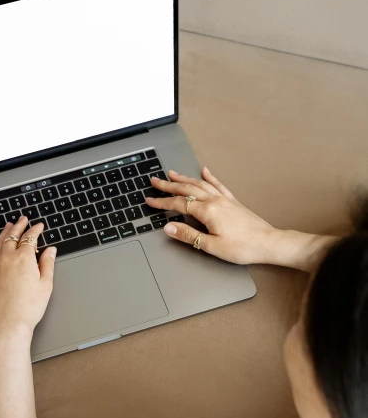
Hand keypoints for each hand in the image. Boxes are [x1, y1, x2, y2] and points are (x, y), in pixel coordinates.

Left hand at [0, 217, 56, 348]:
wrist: (8, 325)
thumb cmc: (28, 309)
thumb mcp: (46, 286)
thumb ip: (48, 264)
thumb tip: (50, 251)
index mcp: (24, 259)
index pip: (30, 238)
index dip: (35, 230)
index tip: (39, 226)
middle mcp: (7, 259)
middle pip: (12, 236)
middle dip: (19, 226)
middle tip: (23, 219)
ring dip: (4, 232)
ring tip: (8, 226)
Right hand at [145, 166, 275, 264]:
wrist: (268, 243)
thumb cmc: (243, 247)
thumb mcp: (211, 246)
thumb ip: (188, 235)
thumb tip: (169, 227)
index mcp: (208, 211)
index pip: (178, 204)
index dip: (162, 202)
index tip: (149, 200)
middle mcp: (215, 201)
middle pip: (187, 189)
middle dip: (168, 185)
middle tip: (155, 181)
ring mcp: (224, 199)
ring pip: (200, 184)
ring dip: (184, 178)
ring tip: (172, 174)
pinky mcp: (233, 201)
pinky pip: (218, 184)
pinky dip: (209, 177)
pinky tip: (205, 171)